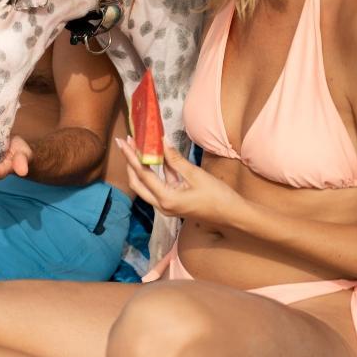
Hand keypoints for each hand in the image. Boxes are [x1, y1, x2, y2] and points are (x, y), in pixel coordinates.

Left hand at [116, 137, 245, 226]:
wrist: (232, 214)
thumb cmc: (217, 196)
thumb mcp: (195, 175)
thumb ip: (176, 159)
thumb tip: (161, 141)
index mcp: (166, 199)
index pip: (142, 174)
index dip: (131, 156)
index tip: (123, 141)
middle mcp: (162, 205)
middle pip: (137, 182)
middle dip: (130, 162)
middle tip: (126, 142)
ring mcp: (167, 205)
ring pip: (146, 184)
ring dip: (141, 166)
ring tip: (137, 145)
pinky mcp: (173, 202)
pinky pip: (159, 185)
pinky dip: (157, 171)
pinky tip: (157, 155)